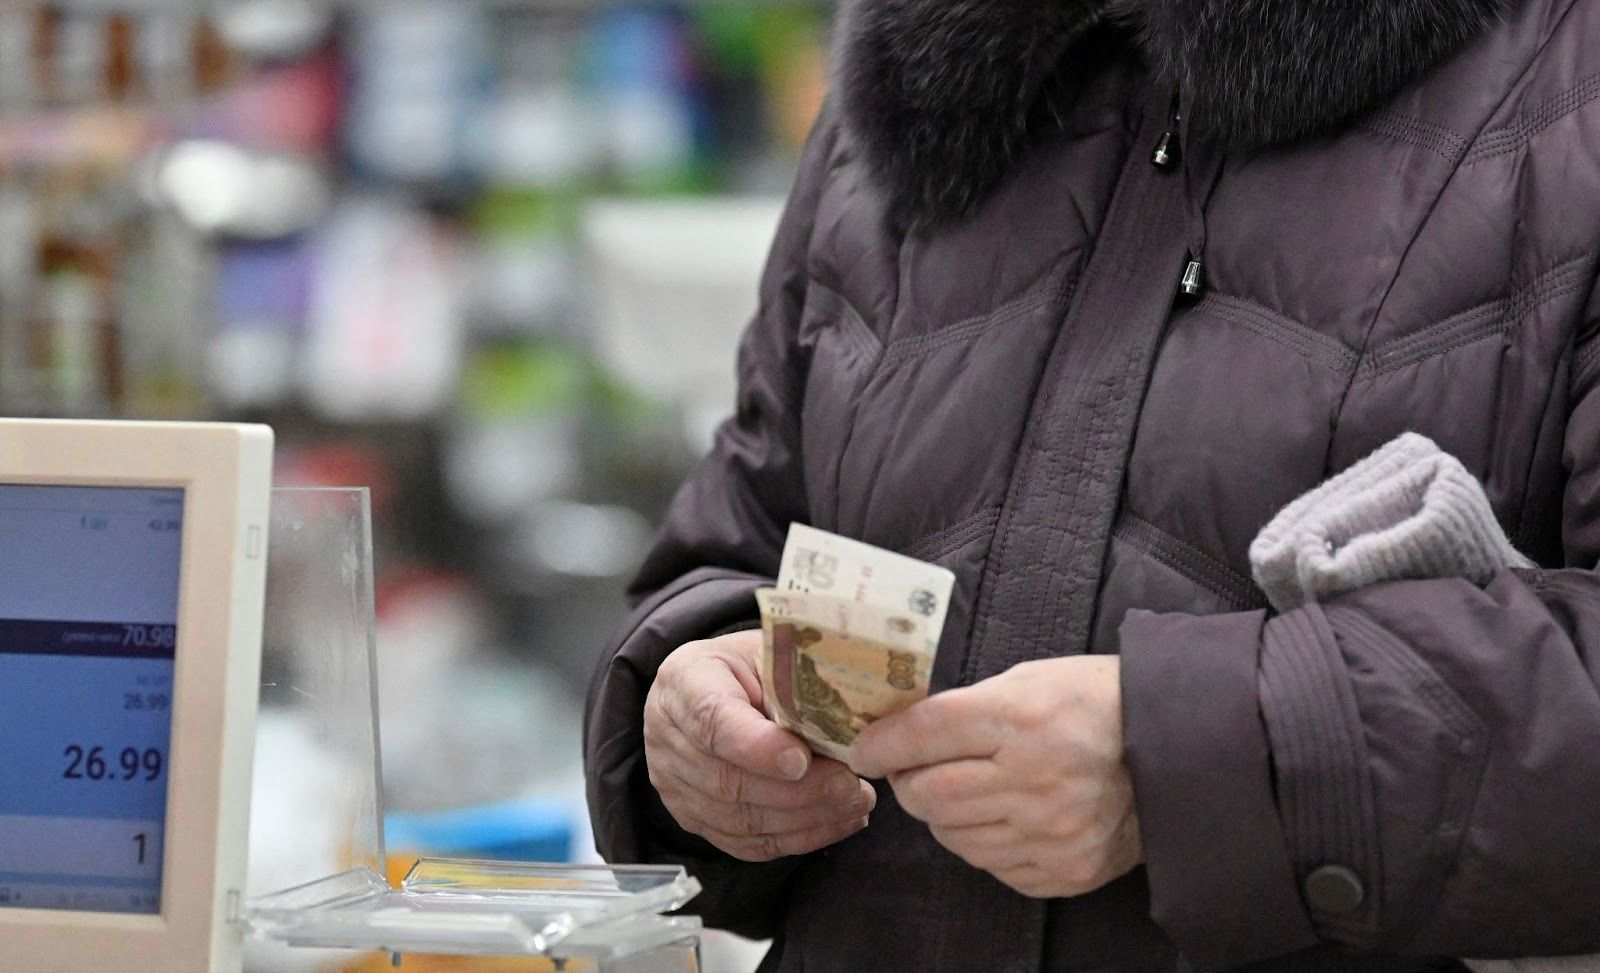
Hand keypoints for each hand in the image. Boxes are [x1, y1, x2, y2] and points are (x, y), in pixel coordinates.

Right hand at [644, 630, 875, 861]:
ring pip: (739, 818)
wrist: (709, 688)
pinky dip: (798, 838)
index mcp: (684, 682)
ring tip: (855, 803)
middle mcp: (667, 737)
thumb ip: (793, 681)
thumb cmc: (748, 666)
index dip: (757, 747)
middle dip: (798, 791)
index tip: (803, 760)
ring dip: (806, 818)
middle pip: (728, 779)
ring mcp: (674, 784)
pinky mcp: (693, 818)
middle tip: (851, 786)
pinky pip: (746, 842)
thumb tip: (842, 724)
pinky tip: (838, 821)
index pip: (713, 721)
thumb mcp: (769, 651)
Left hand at [849, 656, 1139, 898]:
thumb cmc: (1095, 702)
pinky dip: (983, 843)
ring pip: (954, 837)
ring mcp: (1052, 832)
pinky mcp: (1067, 870)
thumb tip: (901, 733)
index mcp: (1021, 719)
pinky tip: (1002, 817)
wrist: (1178, 748)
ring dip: (942, 816)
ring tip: (962, 791)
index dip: (882, 744)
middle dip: (907, 783)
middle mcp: (1034, 780)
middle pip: (929, 795)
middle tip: (911, 771)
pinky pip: (994, 866)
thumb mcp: (1030, 680)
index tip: (863, 748)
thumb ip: (967, 707)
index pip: (924, 735)